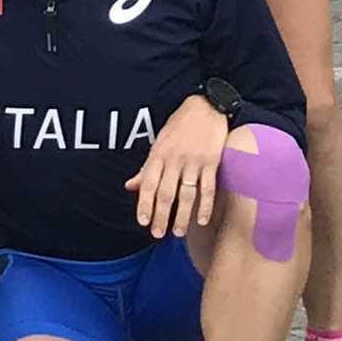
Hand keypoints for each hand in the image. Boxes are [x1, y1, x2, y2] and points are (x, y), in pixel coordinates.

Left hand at [125, 95, 230, 237]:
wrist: (206, 107)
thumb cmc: (180, 125)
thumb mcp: (158, 143)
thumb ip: (147, 167)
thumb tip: (130, 186)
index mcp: (158, 154)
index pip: (149, 184)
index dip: (145, 204)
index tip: (143, 222)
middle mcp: (174, 159)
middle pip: (166, 193)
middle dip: (161, 215)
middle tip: (158, 234)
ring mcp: (193, 162)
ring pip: (186, 194)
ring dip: (182, 216)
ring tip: (177, 232)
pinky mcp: (211, 162)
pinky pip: (208, 188)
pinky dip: (205, 206)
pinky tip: (201, 220)